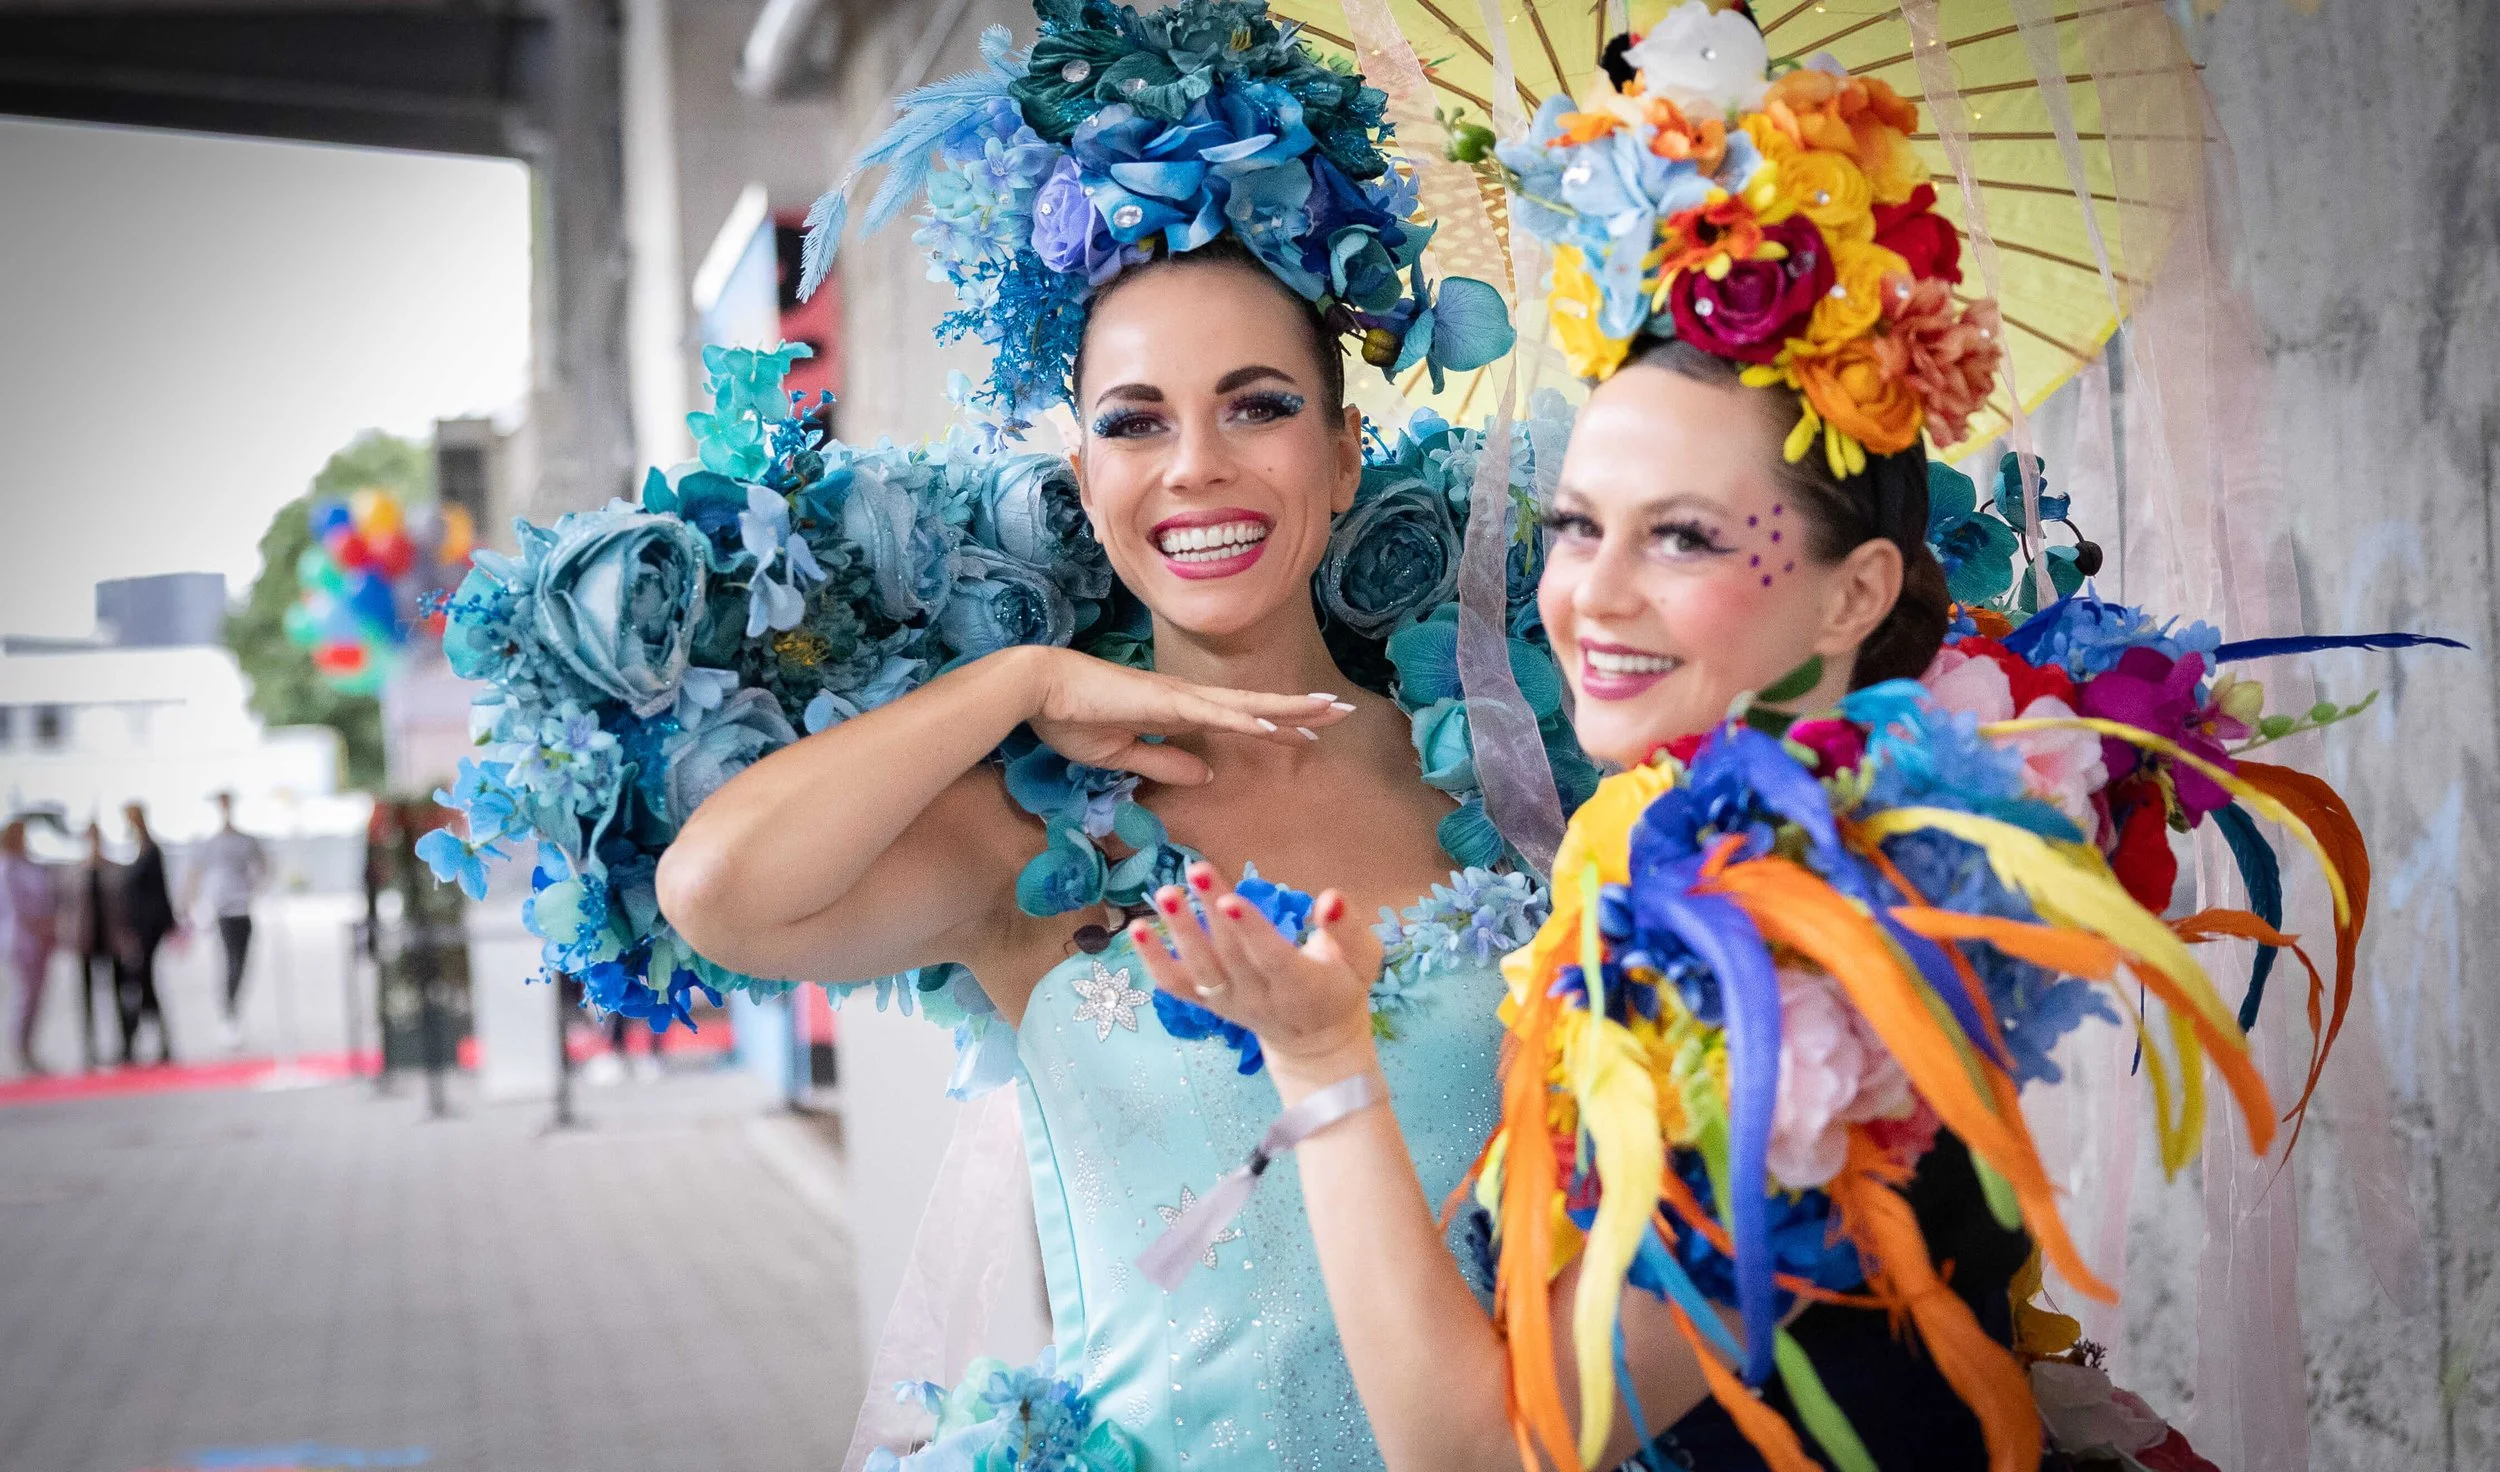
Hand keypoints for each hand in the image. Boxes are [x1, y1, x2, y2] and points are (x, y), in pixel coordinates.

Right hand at [1020, 648, 1353, 787]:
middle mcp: (1186, 699)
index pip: (1238, 720)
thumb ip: (1164, 763)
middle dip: (1301, 710)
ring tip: (1328, 711)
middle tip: (1344, 711)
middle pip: (1255, 705)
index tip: (1310, 732)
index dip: (1275, 724)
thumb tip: (1207, 773)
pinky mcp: (1162, 702)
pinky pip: (1211, 713)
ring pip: (1245, 704)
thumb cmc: (1070, 718)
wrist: (1037, 691)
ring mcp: (1177, 697)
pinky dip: (1244, 719)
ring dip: (1288, 708)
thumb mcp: (1123, 755)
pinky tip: (1273, 724)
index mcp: (1177, 712)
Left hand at [1127, 861, 1380, 1088]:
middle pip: (1230, 953)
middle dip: (1210, 912)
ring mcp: (1229, 1003)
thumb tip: (1330, 897)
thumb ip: (1348, 929)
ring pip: (1199, 969)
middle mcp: (1259, 998)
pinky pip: (1176, 985)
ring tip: (1165, 894)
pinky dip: (1152, 960)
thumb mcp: (1362, 960)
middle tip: (1194, 869)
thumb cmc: (1341, 987)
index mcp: (1301, 987)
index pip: (1271, 958)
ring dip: (1179, 932)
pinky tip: (1136, 927)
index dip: (1251, 931)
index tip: (1231, 898)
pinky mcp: (1208, 1003)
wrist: (1316, 1041)